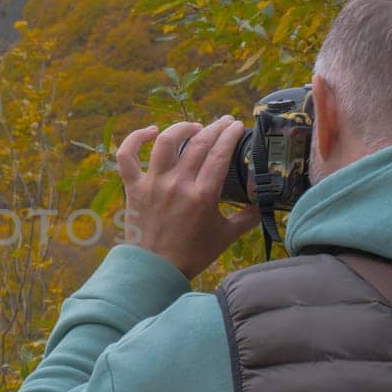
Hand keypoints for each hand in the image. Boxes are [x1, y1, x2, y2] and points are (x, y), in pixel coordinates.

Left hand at [115, 115, 260, 278]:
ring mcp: (153, 184)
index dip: (230, 135)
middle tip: (224, 122)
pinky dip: (135, 138)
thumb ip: (247, 218)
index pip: (220, 154)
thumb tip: (263, 205)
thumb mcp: (226, 236)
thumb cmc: (192, 254)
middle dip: (215, 127)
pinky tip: (151, 131)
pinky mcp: (134, 187)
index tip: (237, 126)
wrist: (156, 269)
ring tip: (194, 127)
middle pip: (198, 143)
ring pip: (165, 141)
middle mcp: (177, 184)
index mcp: (202, 195)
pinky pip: (127, 155)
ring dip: (181, 128)